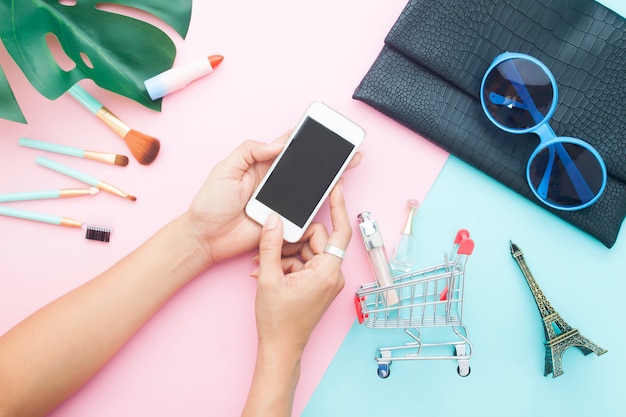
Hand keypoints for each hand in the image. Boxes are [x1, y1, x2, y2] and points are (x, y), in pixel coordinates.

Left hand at [184, 133, 361, 267]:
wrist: (206, 237)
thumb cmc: (211, 203)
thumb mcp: (226, 169)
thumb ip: (250, 151)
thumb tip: (278, 145)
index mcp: (260, 164)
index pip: (287, 146)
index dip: (306, 137)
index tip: (323, 128)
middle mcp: (274, 181)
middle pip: (305, 165)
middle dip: (327, 156)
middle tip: (348, 147)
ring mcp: (280, 200)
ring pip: (309, 185)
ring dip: (329, 175)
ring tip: (349, 163)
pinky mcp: (284, 218)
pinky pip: (305, 208)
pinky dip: (321, 199)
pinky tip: (335, 188)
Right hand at [253, 182, 351, 356]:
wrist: (279, 349)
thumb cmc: (278, 321)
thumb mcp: (268, 278)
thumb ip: (271, 245)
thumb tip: (273, 219)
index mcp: (327, 271)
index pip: (339, 231)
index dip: (339, 205)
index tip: (337, 187)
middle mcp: (333, 275)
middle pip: (315, 240)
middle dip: (291, 241)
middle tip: (269, 249)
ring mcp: (327, 281)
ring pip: (307, 252)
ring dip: (285, 255)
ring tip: (263, 266)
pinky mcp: (319, 285)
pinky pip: (305, 264)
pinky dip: (288, 265)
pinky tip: (268, 272)